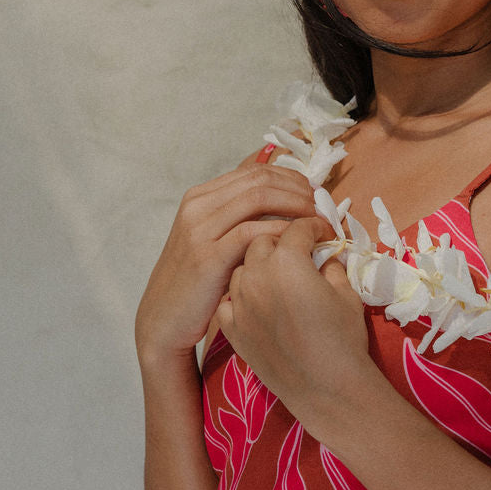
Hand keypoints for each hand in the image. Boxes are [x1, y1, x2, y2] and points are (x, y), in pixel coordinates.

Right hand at [135, 157, 315, 365]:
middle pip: (262, 179)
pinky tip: (301, 244)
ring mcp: (200, 228)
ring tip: (321, 224)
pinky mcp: (207, 255)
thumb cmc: (199, 283)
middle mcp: (199, 205)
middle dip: (301, 190)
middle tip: (326, 209)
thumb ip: (242, 221)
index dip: (294, 180)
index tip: (318, 196)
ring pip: (260, 197)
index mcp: (202, 197)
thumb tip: (288, 207)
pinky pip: (253, 231)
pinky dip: (283, 233)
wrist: (164, 318)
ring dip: (297, 207)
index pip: (256, 171)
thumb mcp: (216, 242)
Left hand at [217, 215, 373, 434]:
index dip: (314, 227)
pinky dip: (241, 296)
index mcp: (287, 260)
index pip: (297, 228)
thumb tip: (326, 257)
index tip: (325, 234)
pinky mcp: (232, 329)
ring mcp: (239, 302)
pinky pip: (229, 300)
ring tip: (277, 277)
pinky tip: (257, 302)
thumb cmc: (343, 338)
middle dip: (281, 241)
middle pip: (262, 240)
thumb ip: (332, 267)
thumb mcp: (346, 293)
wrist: (326, 389)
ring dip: (258, 266)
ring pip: (241, 268)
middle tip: (300, 253)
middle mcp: (256, 275)